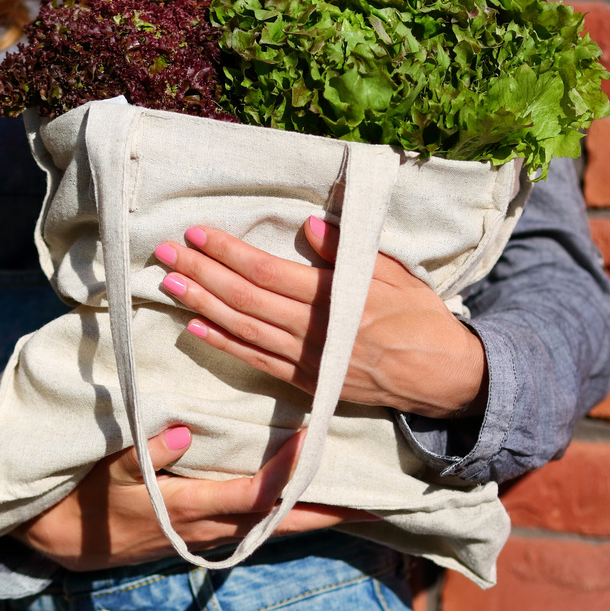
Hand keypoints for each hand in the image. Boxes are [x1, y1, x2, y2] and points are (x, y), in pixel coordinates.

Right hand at [14, 425, 370, 570]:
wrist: (65, 542)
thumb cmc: (86, 499)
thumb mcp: (104, 472)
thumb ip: (141, 454)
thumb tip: (181, 434)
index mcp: (188, 508)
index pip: (252, 492)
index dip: (287, 472)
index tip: (315, 439)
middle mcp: (208, 528)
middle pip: (280, 524)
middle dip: (328, 513)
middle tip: (375, 499)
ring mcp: (208, 537)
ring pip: (273, 530)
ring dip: (313, 517)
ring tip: (356, 500)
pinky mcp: (204, 537)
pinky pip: (256, 529)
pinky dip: (286, 518)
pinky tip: (307, 507)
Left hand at [152, 217, 486, 418]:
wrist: (444, 378)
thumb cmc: (422, 317)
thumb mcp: (396, 274)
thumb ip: (349, 252)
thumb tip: (309, 228)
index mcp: (337, 298)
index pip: (267, 271)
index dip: (228, 252)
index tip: (198, 234)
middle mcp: (316, 331)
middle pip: (245, 298)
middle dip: (202, 273)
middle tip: (165, 254)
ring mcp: (309, 360)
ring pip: (243, 330)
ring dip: (202, 306)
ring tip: (170, 285)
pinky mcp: (308, 382)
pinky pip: (256, 361)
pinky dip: (224, 344)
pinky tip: (195, 328)